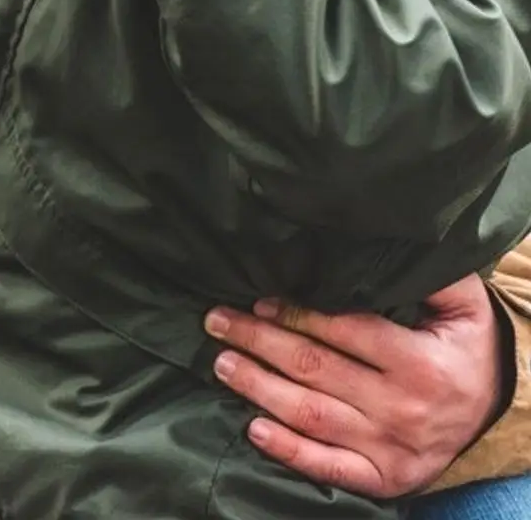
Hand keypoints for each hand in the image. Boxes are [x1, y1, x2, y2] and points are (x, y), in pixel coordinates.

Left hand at [204, 277, 502, 498]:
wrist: (498, 416)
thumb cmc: (466, 351)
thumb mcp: (464, 308)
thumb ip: (433, 274)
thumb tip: (391, 236)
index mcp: (420, 364)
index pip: (344, 333)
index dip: (296, 314)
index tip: (258, 298)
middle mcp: (402, 409)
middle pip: (315, 369)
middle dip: (259, 341)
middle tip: (217, 321)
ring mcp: (391, 449)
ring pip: (311, 415)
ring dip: (259, 387)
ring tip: (221, 363)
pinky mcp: (384, 480)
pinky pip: (330, 468)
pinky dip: (289, 452)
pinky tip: (253, 429)